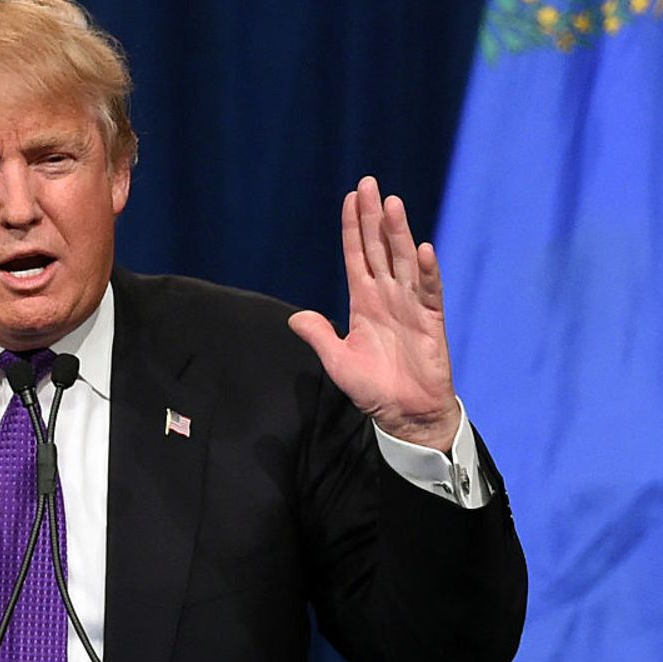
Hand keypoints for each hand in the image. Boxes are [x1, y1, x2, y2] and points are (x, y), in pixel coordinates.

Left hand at [288, 177, 459, 451]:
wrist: (404, 415)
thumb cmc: (373, 388)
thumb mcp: (337, 360)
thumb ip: (318, 335)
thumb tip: (294, 318)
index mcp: (364, 301)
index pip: (357, 256)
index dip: (353, 228)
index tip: (350, 198)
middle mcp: (387, 296)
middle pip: (379, 247)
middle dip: (373, 216)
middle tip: (368, 183)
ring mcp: (410, 305)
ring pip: (402, 261)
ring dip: (398, 233)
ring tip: (391, 204)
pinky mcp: (430, 321)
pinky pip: (428, 291)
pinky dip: (425, 271)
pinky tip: (420, 249)